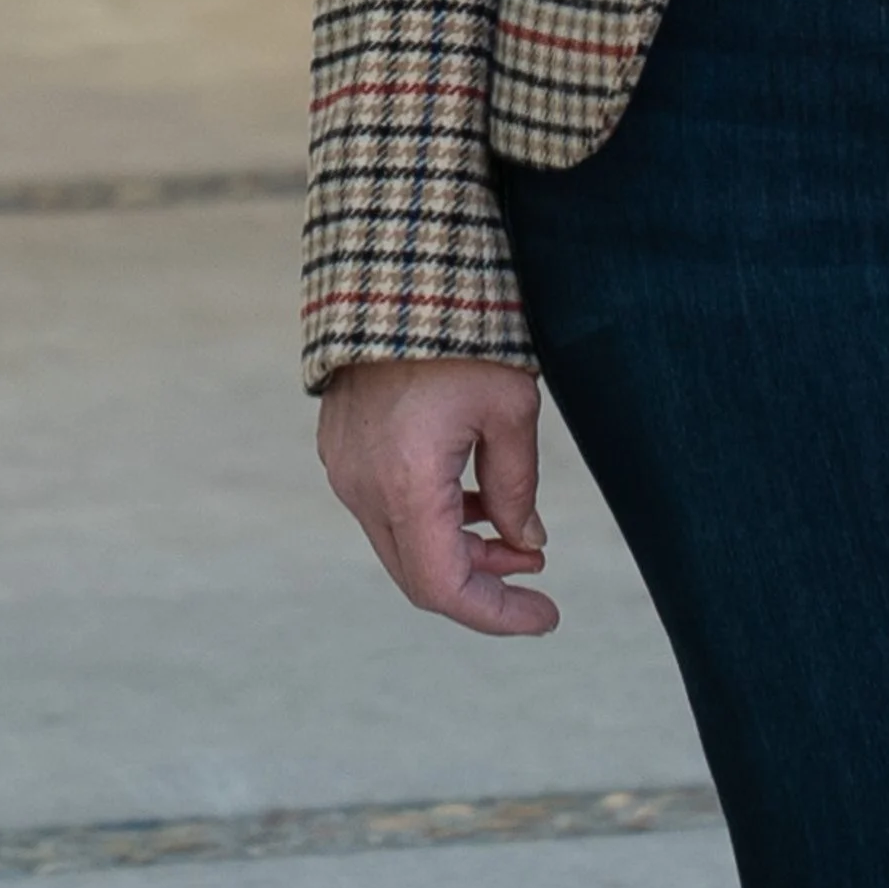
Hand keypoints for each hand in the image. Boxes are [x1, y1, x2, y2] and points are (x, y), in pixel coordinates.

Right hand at [317, 356, 558, 637]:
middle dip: (484, 583)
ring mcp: (344, 469)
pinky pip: (385, 509)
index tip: (548, 615)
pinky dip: (431, 520)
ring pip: (402, 543)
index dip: (499, 615)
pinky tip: (473, 499)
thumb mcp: (510, 407)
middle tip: (537, 571)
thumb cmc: (459, 333)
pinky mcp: (340, 449)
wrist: (392, 273)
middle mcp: (362, 487)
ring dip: (459, 550)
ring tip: (515, 535)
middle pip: (421, 574)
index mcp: (405, 483)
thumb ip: (517, 486)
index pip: (446, 588)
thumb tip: (528, 543)